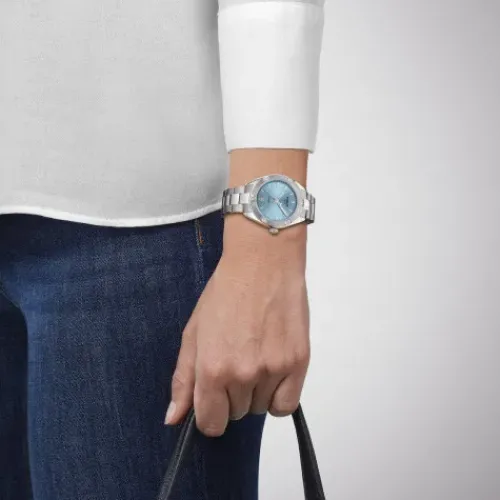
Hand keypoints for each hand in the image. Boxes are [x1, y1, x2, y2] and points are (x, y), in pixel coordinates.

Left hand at [165, 246, 309, 436]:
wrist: (263, 264)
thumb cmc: (226, 292)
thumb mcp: (194, 332)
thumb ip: (183, 379)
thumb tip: (174, 418)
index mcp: (212, 369)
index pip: (210, 423)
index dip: (210, 412)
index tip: (214, 398)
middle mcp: (243, 375)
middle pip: (236, 415)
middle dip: (232, 395)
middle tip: (236, 359)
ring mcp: (273, 370)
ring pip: (261, 408)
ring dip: (256, 391)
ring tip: (256, 355)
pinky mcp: (298, 363)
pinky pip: (286, 405)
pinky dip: (279, 395)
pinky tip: (273, 370)